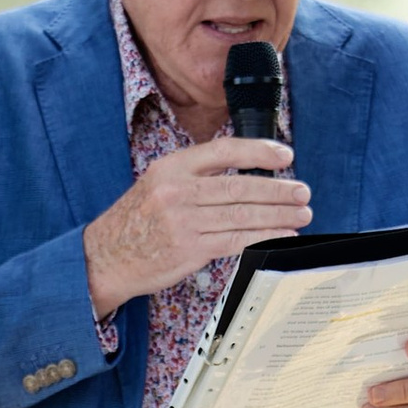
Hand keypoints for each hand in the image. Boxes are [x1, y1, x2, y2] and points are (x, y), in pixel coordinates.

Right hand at [84, 137, 310, 317]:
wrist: (105, 257)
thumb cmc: (136, 221)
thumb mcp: (158, 183)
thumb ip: (196, 176)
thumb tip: (246, 174)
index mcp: (171, 167)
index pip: (224, 150)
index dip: (259, 151)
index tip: (285, 156)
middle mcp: (177, 191)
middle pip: (240, 186)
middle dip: (278, 190)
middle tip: (302, 191)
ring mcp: (183, 222)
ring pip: (242, 214)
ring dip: (278, 215)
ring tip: (301, 214)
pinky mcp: (190, 250)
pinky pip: (236, 241)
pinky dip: (264, 237)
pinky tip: (282, 235)